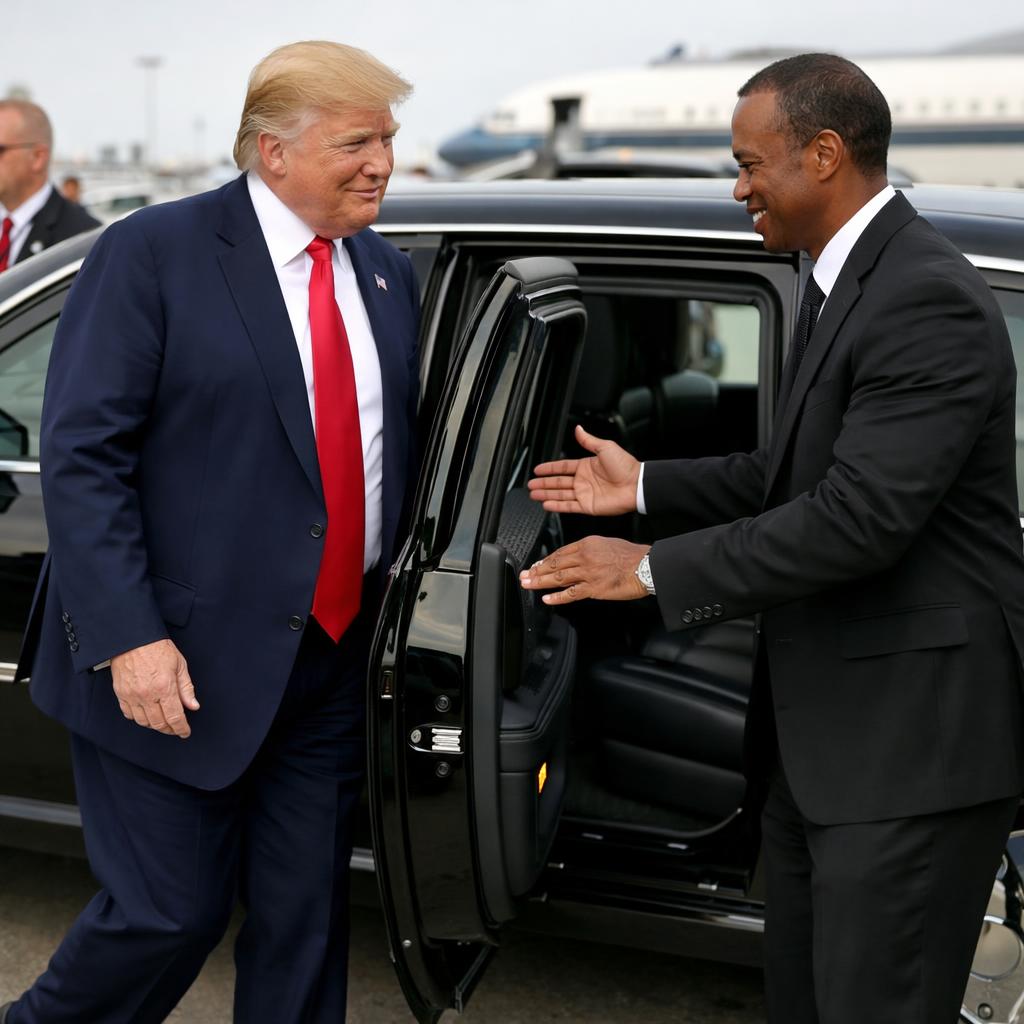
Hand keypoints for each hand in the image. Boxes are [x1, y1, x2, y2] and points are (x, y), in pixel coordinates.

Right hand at [111, 638, 198, 737]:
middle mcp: (147, 694)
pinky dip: (139, 718)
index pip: (175, 717)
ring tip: (163, 721)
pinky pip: (129, 714)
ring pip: (144, 722)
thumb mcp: (180, 665)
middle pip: (159, 723)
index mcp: (165, 687)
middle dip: (169, 729)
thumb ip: (186, 689)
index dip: (181, 728)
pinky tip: (147, 714)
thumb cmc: (158, 648)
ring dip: (155, 725)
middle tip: (176, 728)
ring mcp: (131, 695)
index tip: (185, 732)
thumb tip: (194, 706)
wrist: (133, 638)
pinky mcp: (120, 694)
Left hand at [520, 538, 649, 604]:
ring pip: (558, 578)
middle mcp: (584, 557)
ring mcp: (587, 573)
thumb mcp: (606, 543)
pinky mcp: (593, 588)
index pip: (560, 552)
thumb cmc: (631, 555)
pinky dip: (557, 597)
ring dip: (540, 582)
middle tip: (524, 575)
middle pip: (554, 564)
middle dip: (536, 571)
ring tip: (528, 585)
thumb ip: (589, 549)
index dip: (545, 560)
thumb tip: (575, 557)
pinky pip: (571, 594)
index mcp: (587, 543)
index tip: (536, 565)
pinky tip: (547, 599)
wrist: (645, 566)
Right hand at [528, 425, 639, 516]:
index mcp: (586, 466)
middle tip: (531, 484)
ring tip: (533, 494)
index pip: (562, 467)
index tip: (538, 470)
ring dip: (546, 494)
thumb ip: (588, 440)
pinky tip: (546, 505)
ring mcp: (584, 494)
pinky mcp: (587, 506)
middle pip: (558, 482)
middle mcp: (583, 481)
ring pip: (560, 495)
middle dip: (543, 483)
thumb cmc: (625, 466)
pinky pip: (568, 506)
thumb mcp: (605, 447)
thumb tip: (578, 429)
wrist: (636, 485)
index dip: (549, 468)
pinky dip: (557, 506)